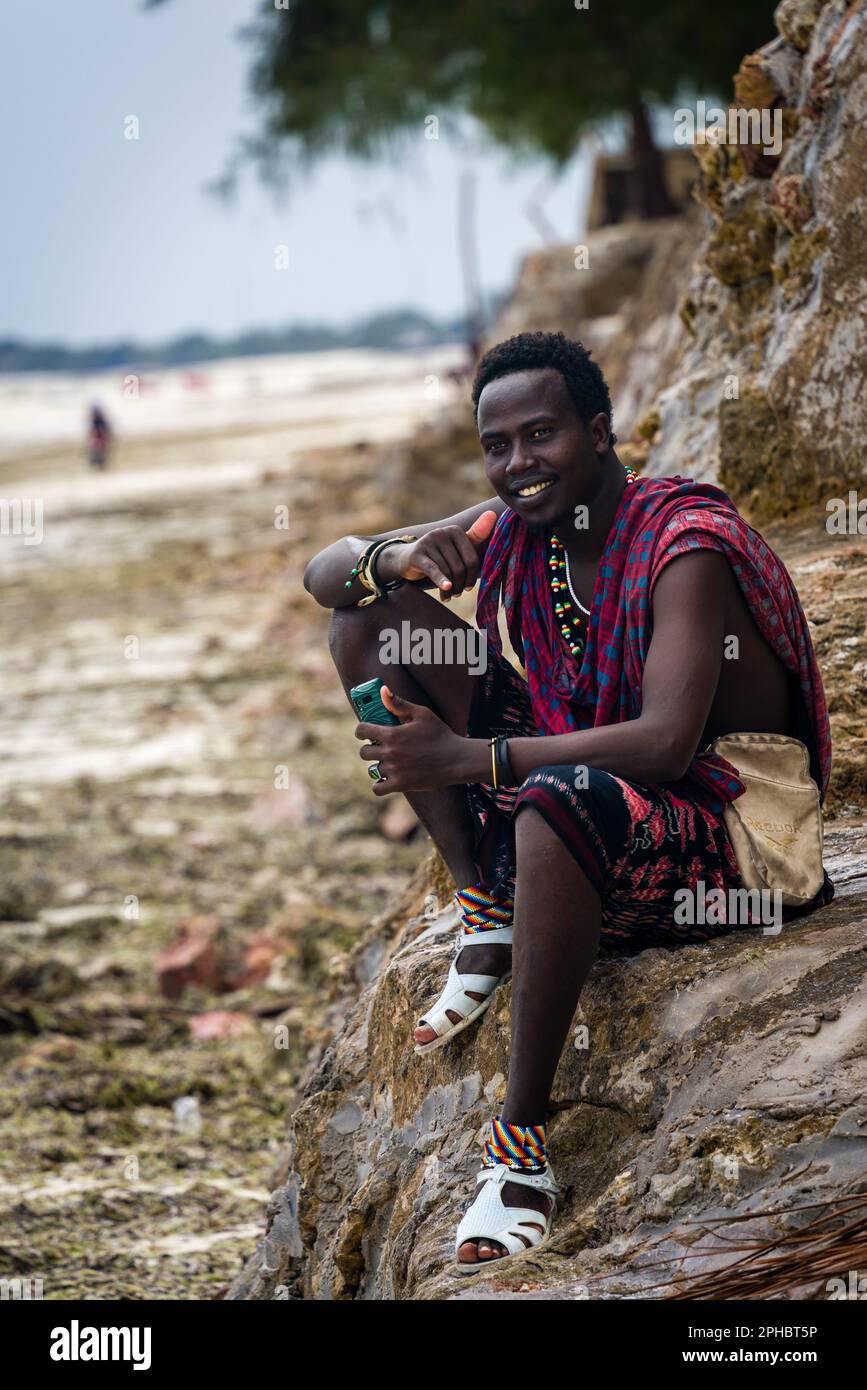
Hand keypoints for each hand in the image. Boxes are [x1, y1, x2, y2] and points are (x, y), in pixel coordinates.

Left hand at [354, 686, 463, 794]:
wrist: (456, 760)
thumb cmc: (440, 734)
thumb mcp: (422, 714)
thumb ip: (400, 704)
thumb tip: (383, 690)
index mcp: (393, 734)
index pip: (362, 731)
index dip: (362, 731)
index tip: (365, 733)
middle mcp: (390, 752)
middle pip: (364, 753)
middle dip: (370, 749)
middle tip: (381, 748)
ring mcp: (394, 770)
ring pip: (373, 770)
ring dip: (379, 766)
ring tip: (390, 763)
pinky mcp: (401, 785)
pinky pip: (377, 788)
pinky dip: (379, 785)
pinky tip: (387, 779)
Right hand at [377, 510, 497, 600]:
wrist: (406, 559)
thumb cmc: (438, 555)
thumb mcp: (456, 547)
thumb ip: (476, 535)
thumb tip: (493, 514)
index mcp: (455, 531)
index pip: (472, 559)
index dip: (473, 577)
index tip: (469, 587)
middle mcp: (442, 533)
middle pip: (460, 567)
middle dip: (460, 585)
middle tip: (457, 594)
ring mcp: (428, 542)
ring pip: (447, 571)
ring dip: (449, 589)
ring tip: (448, 596)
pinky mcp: (417, 554)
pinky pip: (433, 569)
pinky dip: (441, 580)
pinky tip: (446, 588)